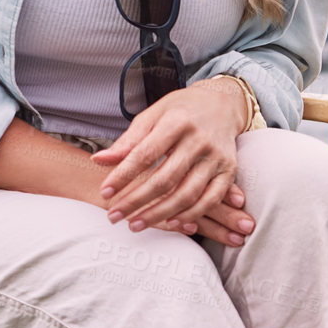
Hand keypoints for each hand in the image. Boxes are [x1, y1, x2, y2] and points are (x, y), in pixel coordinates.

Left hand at [89, 78, 256, 245]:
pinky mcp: (229, 171)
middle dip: (137, 201)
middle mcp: (199, 140)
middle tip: (115, 216)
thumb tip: (98, 161)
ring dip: (159, 214)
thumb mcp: (152, 116)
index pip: (145, 154)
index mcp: (177, 122)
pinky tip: (171, 223)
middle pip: (165, 180)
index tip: (105, 192)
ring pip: (187, 194)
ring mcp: (216, 157)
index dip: (123, 176)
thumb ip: (128, 141)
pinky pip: (210, 200)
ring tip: (136, 224)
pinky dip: (191, 215)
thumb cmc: (181, 111)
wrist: (222, 103)